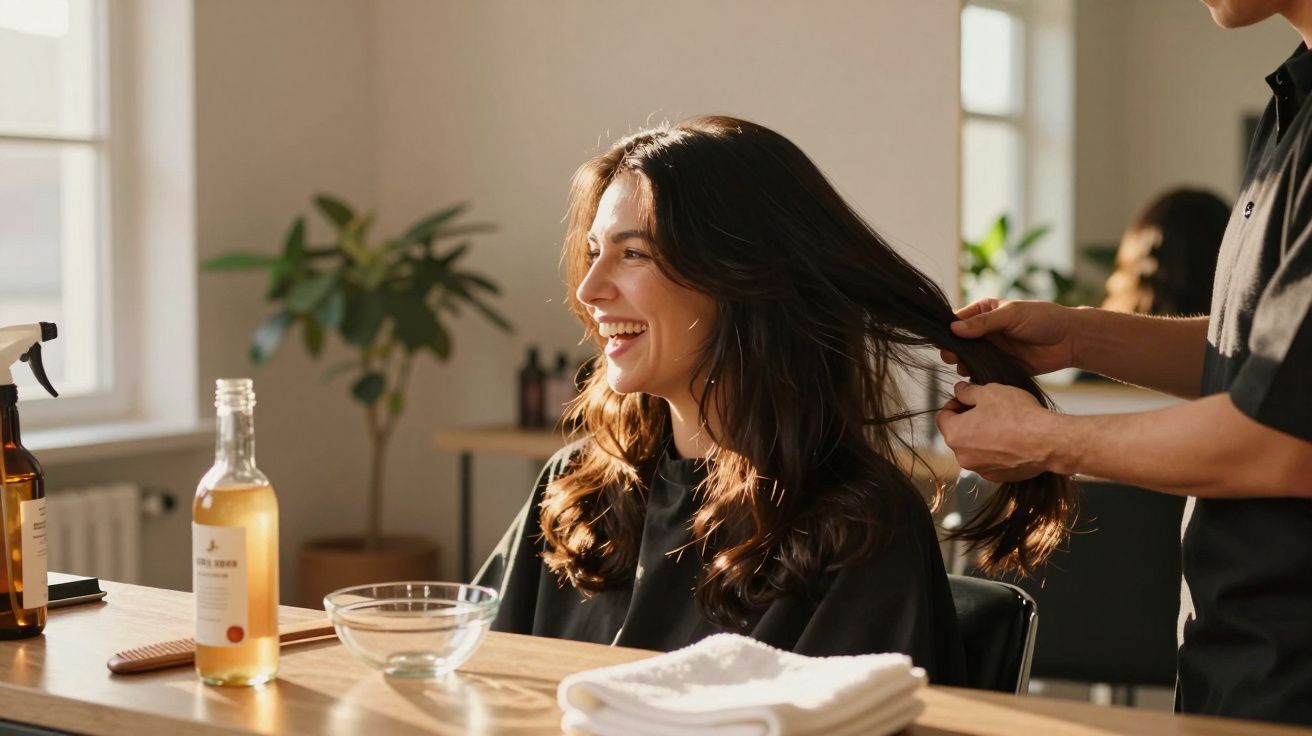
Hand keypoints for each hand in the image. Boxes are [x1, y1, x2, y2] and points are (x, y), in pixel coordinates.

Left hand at [936, 381, 1058, 482]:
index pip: (943, 417)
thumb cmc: (1018, 416)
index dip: (954, 404)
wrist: (1047, 441)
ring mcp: (981, 469)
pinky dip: (997, 451)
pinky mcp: (998, 477)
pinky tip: (1012, 439)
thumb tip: (960, 390)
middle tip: (988, 410)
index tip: (967, 399)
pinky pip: (991, 461)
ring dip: (983, 437)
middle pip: (958, 434)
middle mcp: (963, 456)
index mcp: (954, 434)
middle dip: (969, 421)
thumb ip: (969, 391)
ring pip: (975, 449)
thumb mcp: (989, 392)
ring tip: (1003, 424)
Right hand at [939, 299, 1079, 377]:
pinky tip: (976, 376)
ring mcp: (991, 350)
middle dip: (953, 349)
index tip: (942, 339)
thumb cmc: (1043, 318)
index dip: (947, 329)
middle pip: (958, 342)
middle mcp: (984, 332)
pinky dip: (976, 375)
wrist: (1070, 340)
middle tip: (952, 356)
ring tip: (965, 366)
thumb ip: (983, 323)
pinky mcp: (999, 367)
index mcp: (983, 312)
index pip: (956, 319)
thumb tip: (953, 328)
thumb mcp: (1011, 315)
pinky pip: (981, 372)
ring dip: (963, 363)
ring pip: (967, 359)